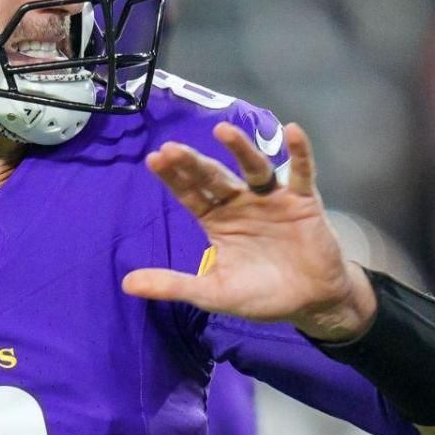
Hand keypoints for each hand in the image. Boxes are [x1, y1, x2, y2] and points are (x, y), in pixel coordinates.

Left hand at [121, 121, 375, 341]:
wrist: (308, 304)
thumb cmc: (259, 294)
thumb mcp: (212, 293)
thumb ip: (173, 285)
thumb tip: (126, 284)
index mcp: (217, 219)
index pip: (190, 193)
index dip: (173, 177)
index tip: (154, 158)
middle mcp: (241, 202)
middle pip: (215, 177)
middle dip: (194, 163)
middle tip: (173, 148)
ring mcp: (272, 198)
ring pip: (254, 168)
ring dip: (240, 148)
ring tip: (223, 130)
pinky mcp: (302, 201)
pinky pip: (302, 173)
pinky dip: (300, 153)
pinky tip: (294, 131)